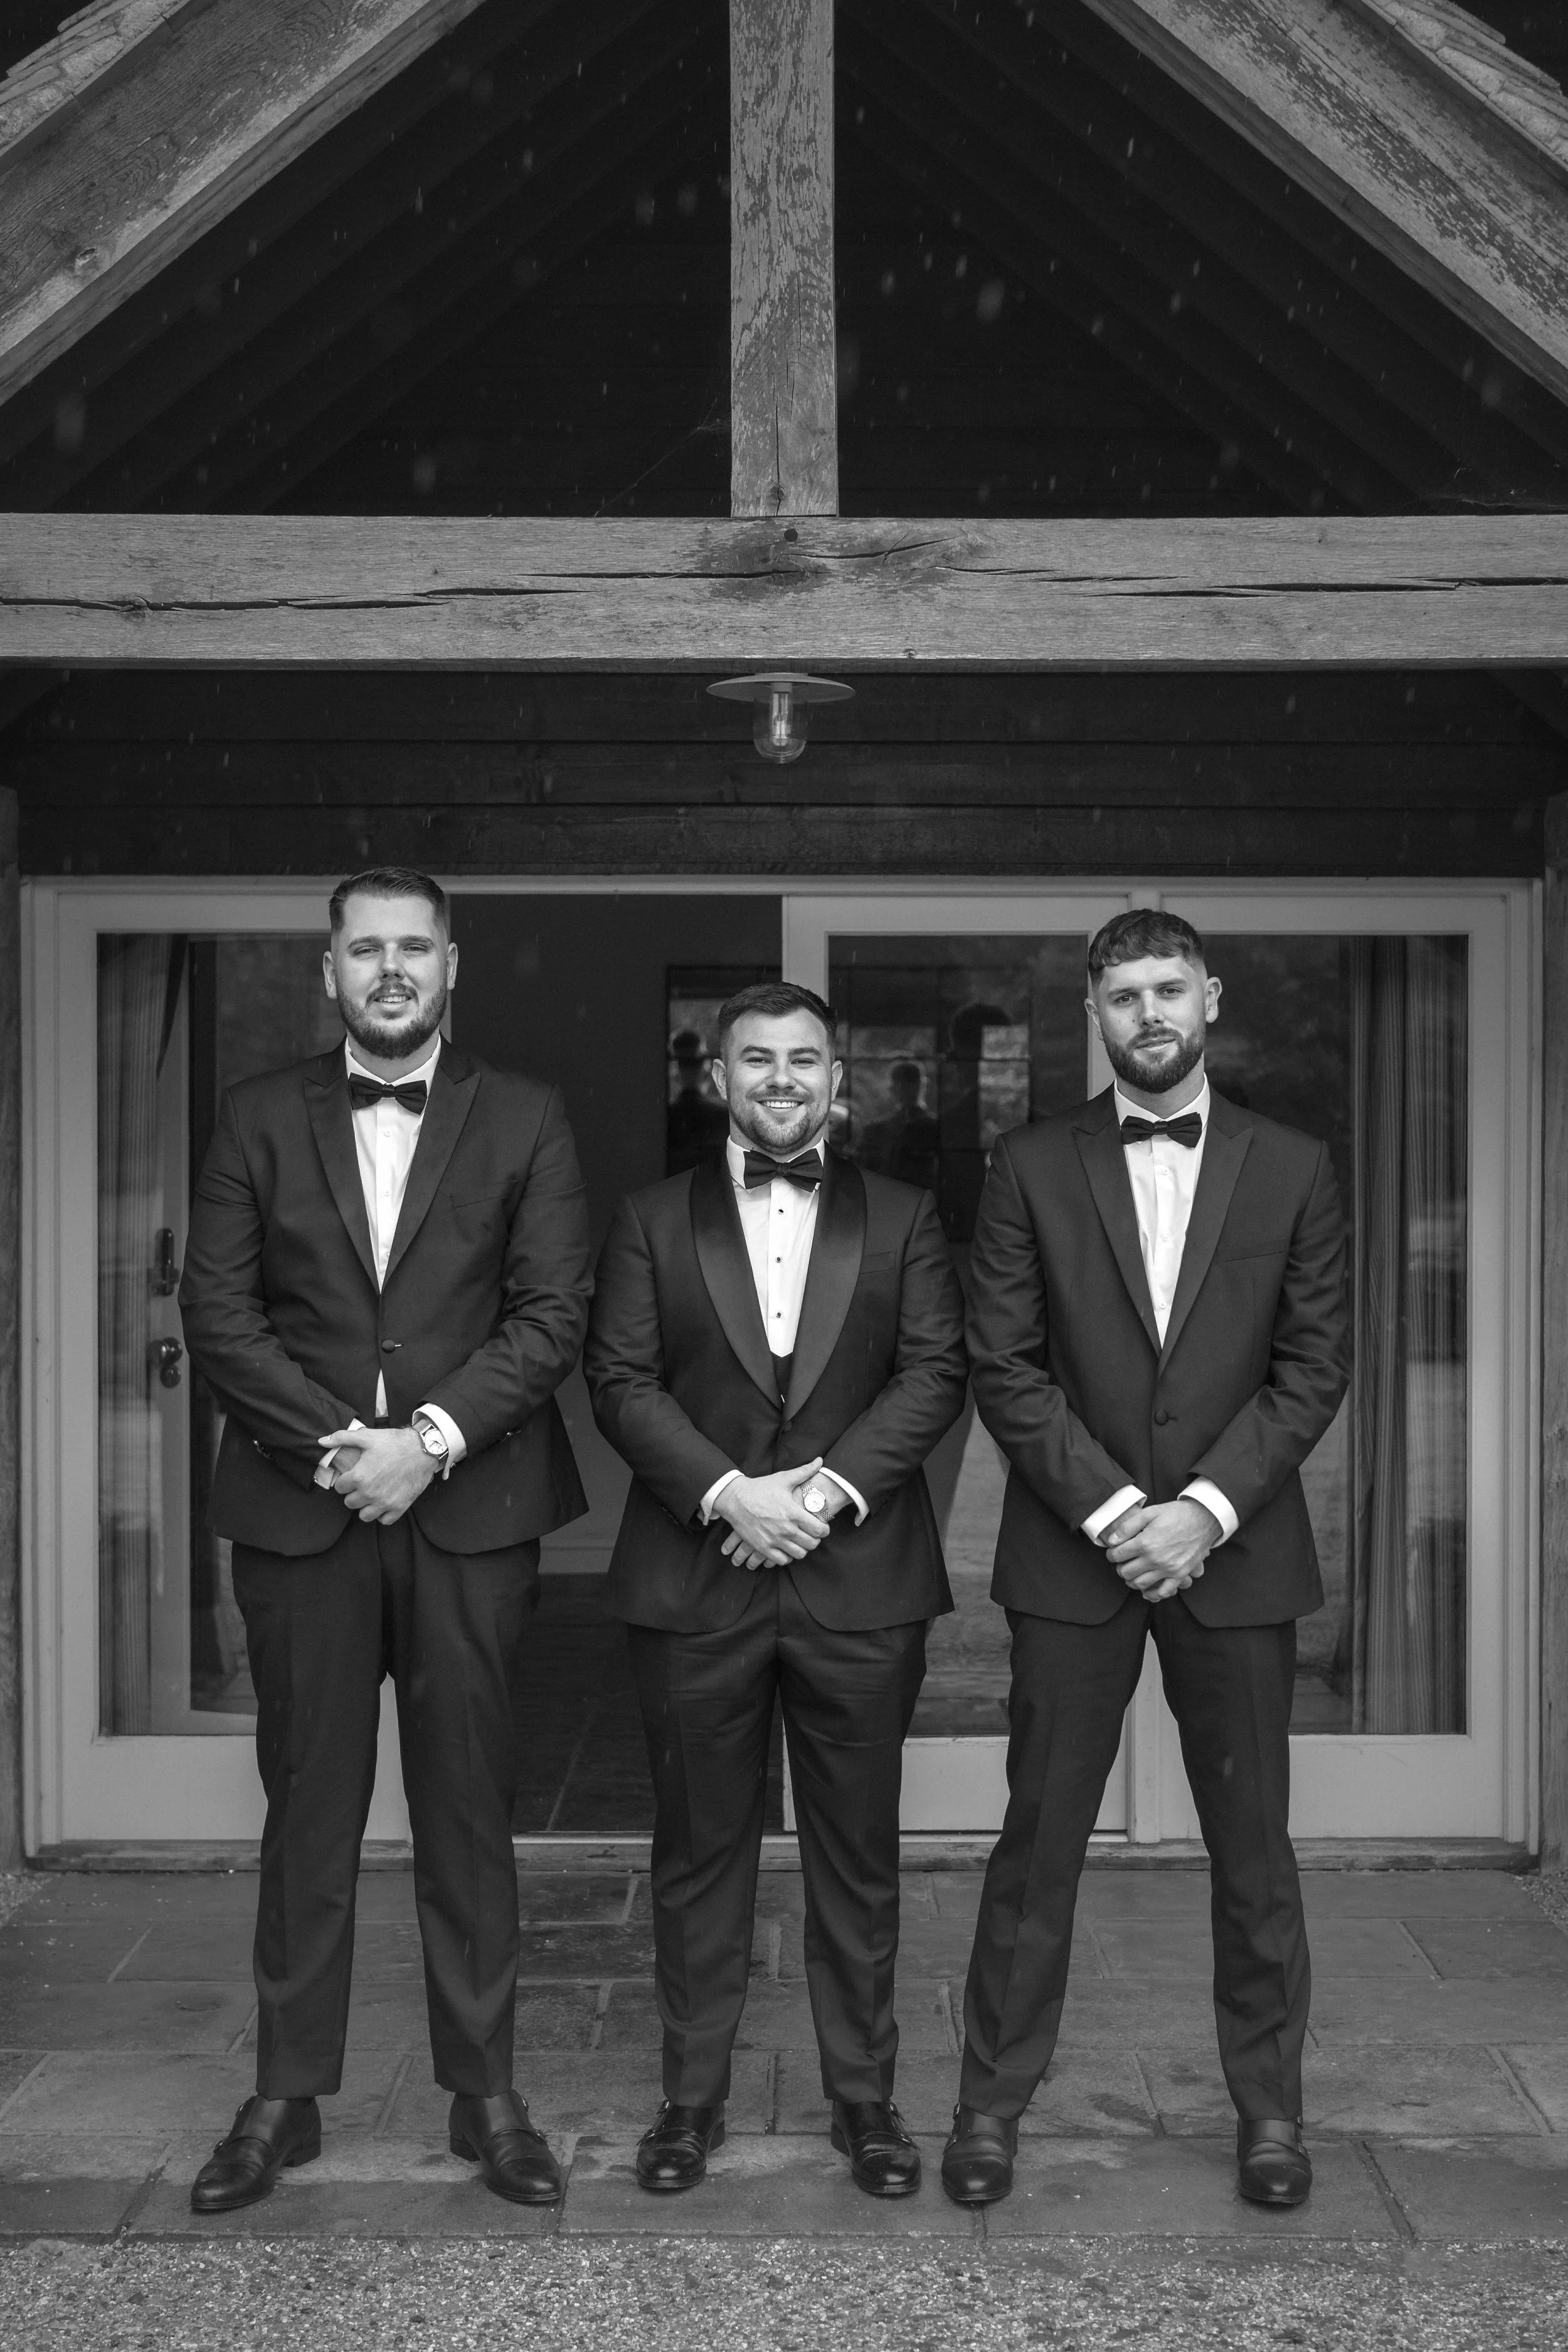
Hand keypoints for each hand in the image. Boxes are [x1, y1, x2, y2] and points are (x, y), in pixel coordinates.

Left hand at [318, 1425, 436, 1523]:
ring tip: (371, 1496)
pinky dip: (382, 1514)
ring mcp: (385, 1503)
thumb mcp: (367, 1436)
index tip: (351, 1476)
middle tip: (361, 1485)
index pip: (339, 1487)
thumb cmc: (395, 1442)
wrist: (424, 1450)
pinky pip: (384, 1520)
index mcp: (359, 1477)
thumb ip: (342, 1438)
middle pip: (349, 1503)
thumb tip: (321, 1442)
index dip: (344, 1480)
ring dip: (365, 1507)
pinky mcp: (399, 1507)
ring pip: (364, 1516)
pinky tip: (384, 1503)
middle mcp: (370, 1493)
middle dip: (353, 1494)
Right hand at [716, 1459, 830, 1570]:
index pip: (819, 1530)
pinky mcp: (763, 1547)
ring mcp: (774, 1540)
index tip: (823, 1527)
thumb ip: (804, 1471)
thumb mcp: (783, 1478)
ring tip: (800, 1541)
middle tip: (812, 1534)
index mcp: (793, 1513)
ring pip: (799, 1554)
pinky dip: (787, 1556)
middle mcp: (786, 1529)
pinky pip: (782, 1560)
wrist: (735, 1498)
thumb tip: (820, 1461)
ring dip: (802, 1549)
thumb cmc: (760, 1488)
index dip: (825, 1530)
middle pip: (812, 1544)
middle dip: (815, 1540)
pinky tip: (786, 1547)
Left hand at [1104, 1498, 1219, 1602]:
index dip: (1111, 1554)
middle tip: (1122, 1562)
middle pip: (1126, 1572)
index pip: (1118, 1555)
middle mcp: (1155, 1559)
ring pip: (1140, 1584)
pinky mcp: (1180, 1574)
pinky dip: (1153, 1594)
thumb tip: (1111, 1540)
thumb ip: (1128, 1527)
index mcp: (1145, 1543)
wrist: (1203, 1519)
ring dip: (1132, 1580)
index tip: (1113, 1552)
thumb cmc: (1176, 1514)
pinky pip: (1164, 1592)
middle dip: (1120, 1567)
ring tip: (1132, 1572)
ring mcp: (1168, 1569)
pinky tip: (1147, 1589)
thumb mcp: (1149, 1512)